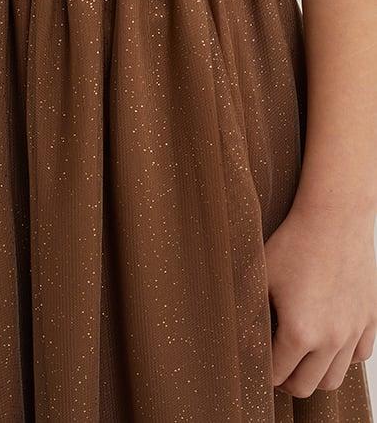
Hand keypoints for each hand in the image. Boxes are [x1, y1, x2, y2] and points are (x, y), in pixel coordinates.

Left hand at [264, 202, 376, 397]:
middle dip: (286, 378)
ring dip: (314, 372)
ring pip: (334, 378)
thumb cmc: (294, 243)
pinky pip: (359, 355)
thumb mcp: (260, 276)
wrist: (334, 218)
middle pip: (306, 387)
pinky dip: (343, 355)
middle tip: (276, 360)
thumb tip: (241, 341)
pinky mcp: (370, 318)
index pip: (277, 375)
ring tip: (300, 353)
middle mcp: (331, 339)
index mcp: (300, 332)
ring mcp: (354, 330)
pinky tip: (327, 336)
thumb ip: (248, 314)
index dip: (261, 370)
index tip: (256, 359)